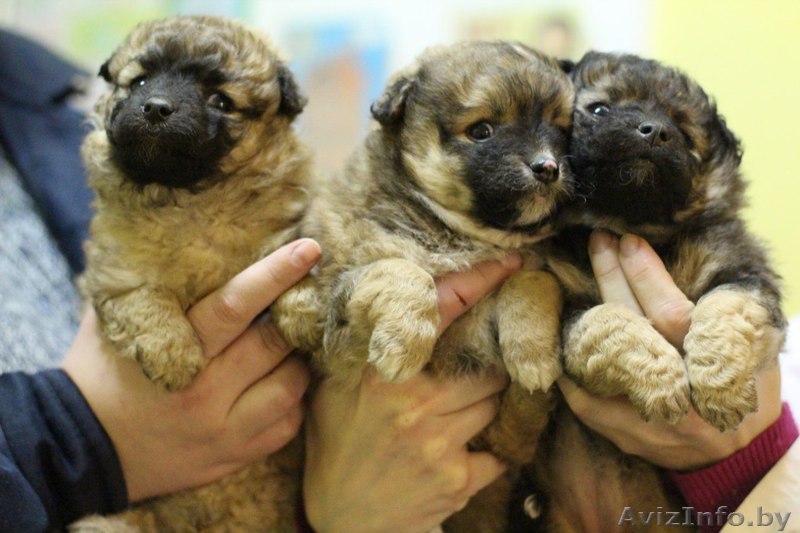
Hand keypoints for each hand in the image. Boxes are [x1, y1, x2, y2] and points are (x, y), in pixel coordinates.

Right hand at [62, 239, 321, 500]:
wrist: (81, 450)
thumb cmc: (100, 375)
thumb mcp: (113, 323)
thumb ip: (149, 287)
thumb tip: (183, 239)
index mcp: (176, 351)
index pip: (236, 306)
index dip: (276, 274)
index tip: (308, 250)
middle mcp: (205, 393)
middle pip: (273, 343)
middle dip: (297, 313)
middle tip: (310, 294)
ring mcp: (224, 430)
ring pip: (291, 385)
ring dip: (299, 358)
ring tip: (292, 342)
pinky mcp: (236, 455)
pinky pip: (288, 424)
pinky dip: (294, 400)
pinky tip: (281, 382)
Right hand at [303, 256, 520, 532]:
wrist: (344, 522)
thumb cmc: (338, 444)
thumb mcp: (333, 388)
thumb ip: (359, 347)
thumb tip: (387, 297)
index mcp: (382, 372)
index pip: (441, 311)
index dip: (479, 281)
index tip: (510, 263)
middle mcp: (414, 403)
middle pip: (484, 363)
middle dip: (488, 360)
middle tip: (485, 357)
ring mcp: (438, 443)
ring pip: (495, 401)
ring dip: (488, 400)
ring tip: (462, 407)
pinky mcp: (458, 479)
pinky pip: (499, 448)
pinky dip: (491, 445)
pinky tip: (465, 447)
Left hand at [558, 231, 781, 469]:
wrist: (736, 454)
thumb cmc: (745, 387)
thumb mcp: (753, 350)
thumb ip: (720, 316)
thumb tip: (672, 268)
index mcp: (713, 368)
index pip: (671, 315)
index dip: (646, 275)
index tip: (628, 241)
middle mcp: (679, 395)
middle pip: (633, 329)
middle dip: (612, 280)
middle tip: (599, 243)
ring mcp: (649, 419)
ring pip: (602, 362)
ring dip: (586, 315)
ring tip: (573, 279)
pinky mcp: (624, 435)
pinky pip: (584, 397)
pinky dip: (571, 364)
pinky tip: (562, 333)